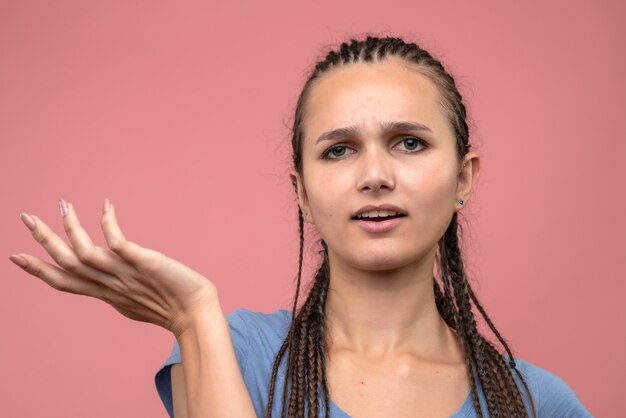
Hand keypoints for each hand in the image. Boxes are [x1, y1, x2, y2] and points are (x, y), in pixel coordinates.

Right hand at [9, 198, 218, 337]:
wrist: (196, 315)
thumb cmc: (171, 307)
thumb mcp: (134, 301)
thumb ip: (117, 290)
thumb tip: (109, 287)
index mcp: (106, 294)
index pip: (65, 282)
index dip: (39, 270)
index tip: (16, 256)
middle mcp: (110, 285)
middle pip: (67, 264)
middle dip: (44, 240)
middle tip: (25, 216)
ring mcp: (126, 274)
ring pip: (85, 253)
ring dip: (71, 228)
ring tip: (63, 204)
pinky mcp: (144, 263)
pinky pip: (119, 243)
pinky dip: (108, 224)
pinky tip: (106, 206)